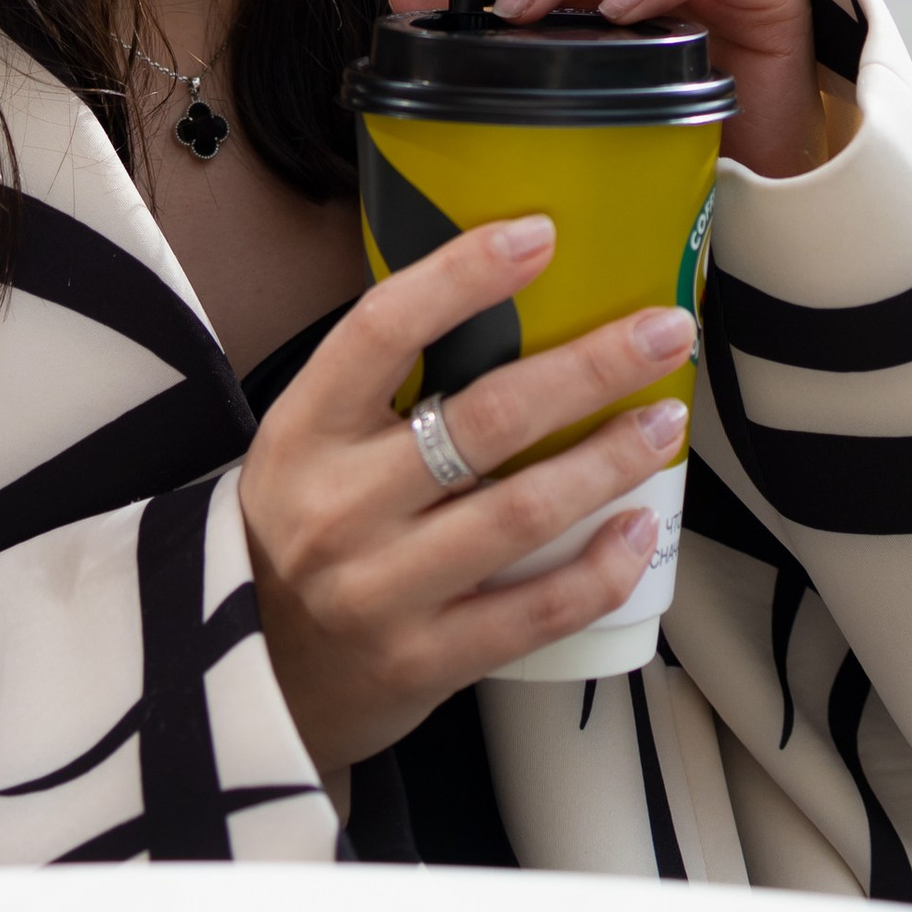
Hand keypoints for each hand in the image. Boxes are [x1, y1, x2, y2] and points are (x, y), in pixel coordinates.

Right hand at [240, 211, 696, 779]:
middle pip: (482, 420)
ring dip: (608, 461)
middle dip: (588, 366)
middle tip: (664, 330)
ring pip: (519, 513)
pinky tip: (642, 529)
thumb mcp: (309, 446)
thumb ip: (386, 389)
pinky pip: (533, 612)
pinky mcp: (422, 661)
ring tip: (664, 422)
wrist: (246, 676)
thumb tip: (511, 303)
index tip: (541, 235)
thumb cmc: (299, 534)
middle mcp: (337, 506)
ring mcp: (379, 590)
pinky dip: (599, 570)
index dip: (462, 276)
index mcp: (303, 432)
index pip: (380, 330)